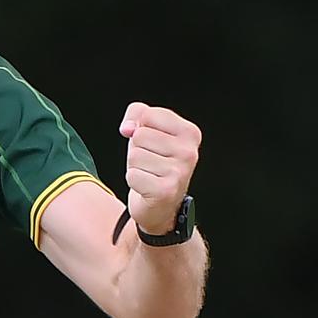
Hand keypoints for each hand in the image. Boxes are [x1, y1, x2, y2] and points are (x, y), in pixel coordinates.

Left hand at [118, 102, 201, 235]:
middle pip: (139, 135)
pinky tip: (147, 186)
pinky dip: (134, 180)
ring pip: (134, 155)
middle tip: (150, 162)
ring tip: (149, 173)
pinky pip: (132, 175)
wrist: (159, 204)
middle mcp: (190, 152)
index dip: (139, 127)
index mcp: (190, 132)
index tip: (151, 142)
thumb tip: (127, 128)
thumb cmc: (153, 161)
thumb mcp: (146, 129)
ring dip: (135, 166)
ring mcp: (180, 172)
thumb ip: (137, 113)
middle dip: (137, 149)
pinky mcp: (166, 190)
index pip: (147, 114)